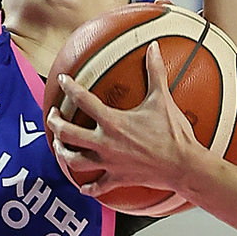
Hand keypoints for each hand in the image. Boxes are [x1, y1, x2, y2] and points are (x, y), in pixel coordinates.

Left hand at [46, 41, 204, 194]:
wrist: (184, 166)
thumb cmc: (174, 134)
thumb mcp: (163, 99)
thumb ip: (155, 72)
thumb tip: (154, 48)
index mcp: (113, 122)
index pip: (83, 100)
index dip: (69, 87)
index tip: (62, 80)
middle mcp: (105, 143)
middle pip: (68, 133)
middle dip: (55, 123)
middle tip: (53, 115)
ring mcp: (109, 163)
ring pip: (74, 160)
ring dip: (62, 153)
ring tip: (58, 146)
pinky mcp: (118, 178)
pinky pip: (97, 187)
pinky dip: (88, 188)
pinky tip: (83, 187)